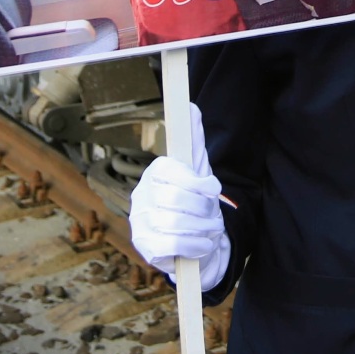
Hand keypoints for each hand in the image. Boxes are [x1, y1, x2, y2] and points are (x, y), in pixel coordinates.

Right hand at [128, 104, 231, 290]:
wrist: (192, 239)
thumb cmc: (194, 200)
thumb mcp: (198, 170)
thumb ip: (194, 141)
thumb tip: (191, 107)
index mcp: (155, 173)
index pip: (170, 171)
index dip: (197, 181)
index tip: (214, 189)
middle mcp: (141, 195)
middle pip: (175, 198)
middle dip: (203, 209)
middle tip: (214, 215)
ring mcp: (140, 221)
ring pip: (175, 223)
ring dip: (202, 228)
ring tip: (211, 229)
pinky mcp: (144, 246)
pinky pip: (171, 245)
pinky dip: (194, 245)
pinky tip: (203, 244)